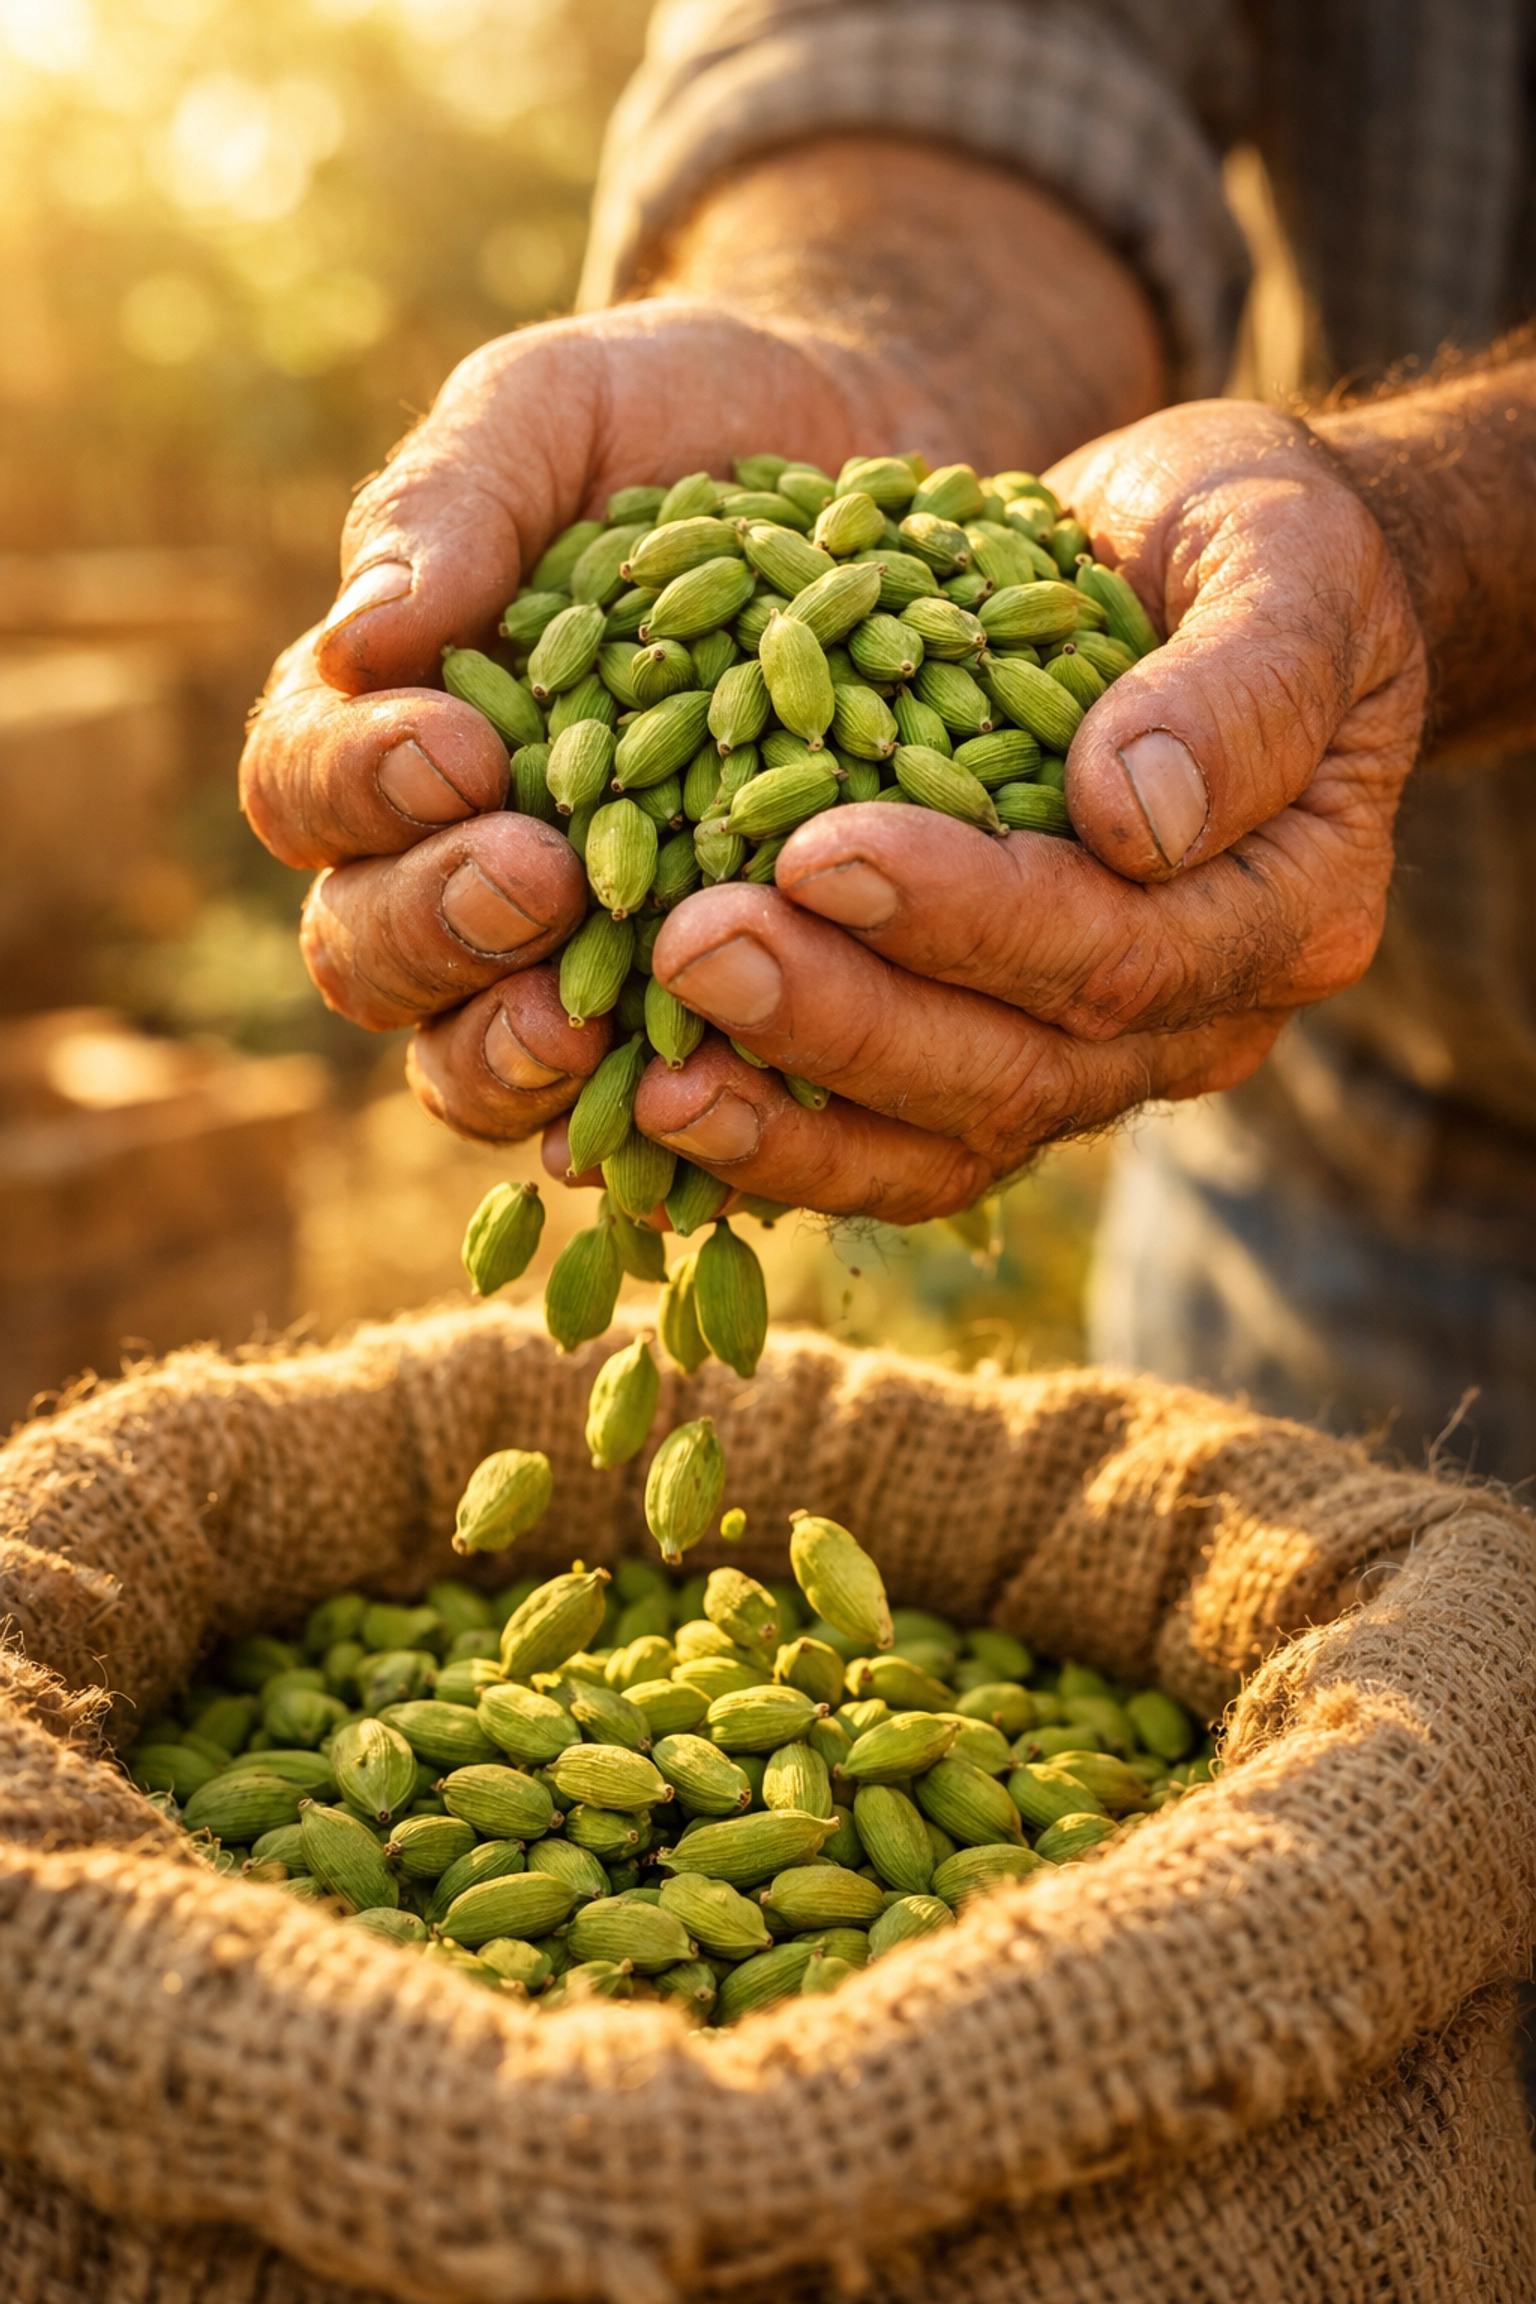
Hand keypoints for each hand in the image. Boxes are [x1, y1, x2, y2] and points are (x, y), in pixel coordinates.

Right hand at [239, 299, 908, 1143]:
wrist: (857, 476)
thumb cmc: (674, 428)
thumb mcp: (559, 412)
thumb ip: (455, 500)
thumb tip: (365, 638)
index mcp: (380, 731)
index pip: (306, 791)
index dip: (360, 787)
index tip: (459, 746)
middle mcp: (442, 864)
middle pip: (368, 950)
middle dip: (435, 927)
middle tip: (532, 880)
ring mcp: (560, 954)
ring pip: (468, 1057)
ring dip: (508, 1054)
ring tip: (585, 1024)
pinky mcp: (686, 1006)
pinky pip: (632, 1103)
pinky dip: (647, 1124)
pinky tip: (690, 1110)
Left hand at [636, 401, 1426, 1221]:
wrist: (1211, 581)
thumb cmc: (1252, 543)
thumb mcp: (1286, 555)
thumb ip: (1241, 681)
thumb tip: (1135, 815)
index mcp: (1288, 910)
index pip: (1120, 946)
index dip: (969, 916)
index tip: (821, 851)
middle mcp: (1201, 1020)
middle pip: (1019, 1072)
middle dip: (846, 1021)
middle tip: (690, 951)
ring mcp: (1099, 1063)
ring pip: (946, 1141)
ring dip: (791, 1118)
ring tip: (652, 1078)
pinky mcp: (1000, 1066)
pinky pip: (892, 1146)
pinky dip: (774, 1144)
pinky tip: (652, 1107)